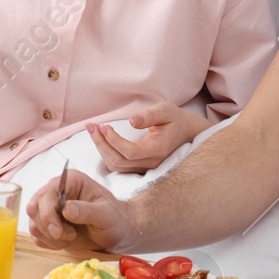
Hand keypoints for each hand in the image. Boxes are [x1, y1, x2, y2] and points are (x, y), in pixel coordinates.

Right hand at [26, 169, 137, 252]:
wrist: (116, 232)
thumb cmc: (115, 218)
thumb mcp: (106, 214)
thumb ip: (87, 211)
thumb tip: (66, 209)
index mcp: (69, 181)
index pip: (46, 193)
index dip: (47, 214)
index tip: (58, 232)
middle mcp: (55, 192)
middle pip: (33, 208)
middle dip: (48, 227)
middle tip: (69, 236)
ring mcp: (49, 209)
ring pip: (33, 224)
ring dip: (51, 237)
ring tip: (72, 236)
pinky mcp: (47, 225)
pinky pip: (37, 237)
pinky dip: (50, 243)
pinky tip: (67, 241)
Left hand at [89, 102, 206, 173]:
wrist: (186, 133)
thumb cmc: (175, 119)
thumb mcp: (166, 110)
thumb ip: (150, 115)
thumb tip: (133, 120)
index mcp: (159, 149)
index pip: (131, 152)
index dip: (114, 141)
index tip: (104, 126)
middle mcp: (152, 163)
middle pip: (119, 161)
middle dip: (101, 144)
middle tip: (91, 126)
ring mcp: (146, 168)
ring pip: (116, 166)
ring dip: (101, 149)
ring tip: (94, 131)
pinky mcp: (140, 168)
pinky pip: (118, 167)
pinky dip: (107, 154)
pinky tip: (102, 140)